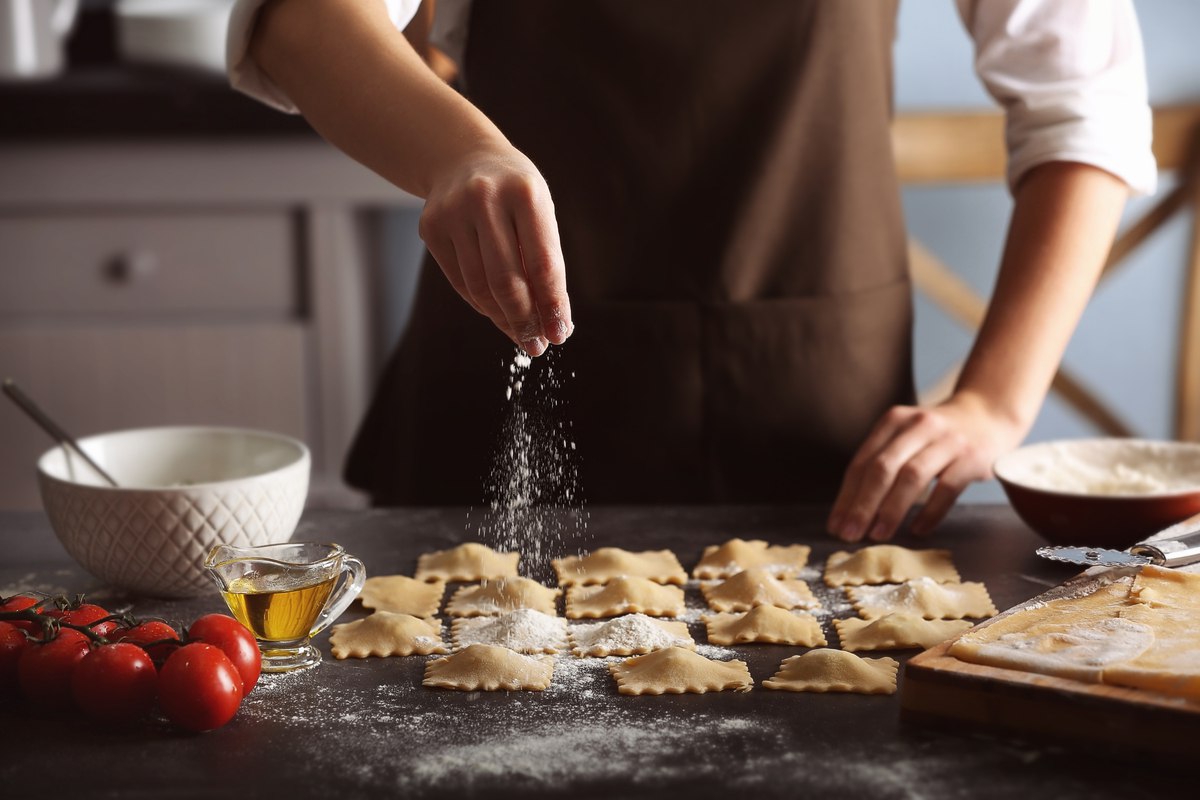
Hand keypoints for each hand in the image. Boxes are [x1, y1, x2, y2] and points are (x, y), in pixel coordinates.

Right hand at [418, 148, 572, 355]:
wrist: (463, 157)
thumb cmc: (515, 192)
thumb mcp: (539, 212)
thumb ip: (546, 261)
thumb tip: (553, 320)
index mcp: (525, 192)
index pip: (542, 262)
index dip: (553, 304)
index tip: (561, 334)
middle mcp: (485, 198)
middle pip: (507, 280)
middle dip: (525, 319)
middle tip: (537, 345)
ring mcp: (453, 212)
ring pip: (479, 286)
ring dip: (502, 319)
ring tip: (520, 335)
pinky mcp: (431, 227)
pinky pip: (460, 281)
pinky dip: (481, 304)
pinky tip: (496, 313)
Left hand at [826, 392, 1025, 541]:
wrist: (988, 415)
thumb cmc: (937, 436)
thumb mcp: (907, 437)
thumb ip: (882, 463)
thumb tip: (850, 510)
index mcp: (894, 421)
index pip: (862, 462)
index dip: (846, 496)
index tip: (835, 526)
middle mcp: (919, 425)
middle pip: (883, 468)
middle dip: (862, 504)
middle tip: (850, 534)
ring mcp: (947, 440)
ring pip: (912, 476)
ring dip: (892, 509)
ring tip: (878, 535)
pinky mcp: (972, 456)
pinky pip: (948, 487)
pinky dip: (930, 512)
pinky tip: (917, 530)